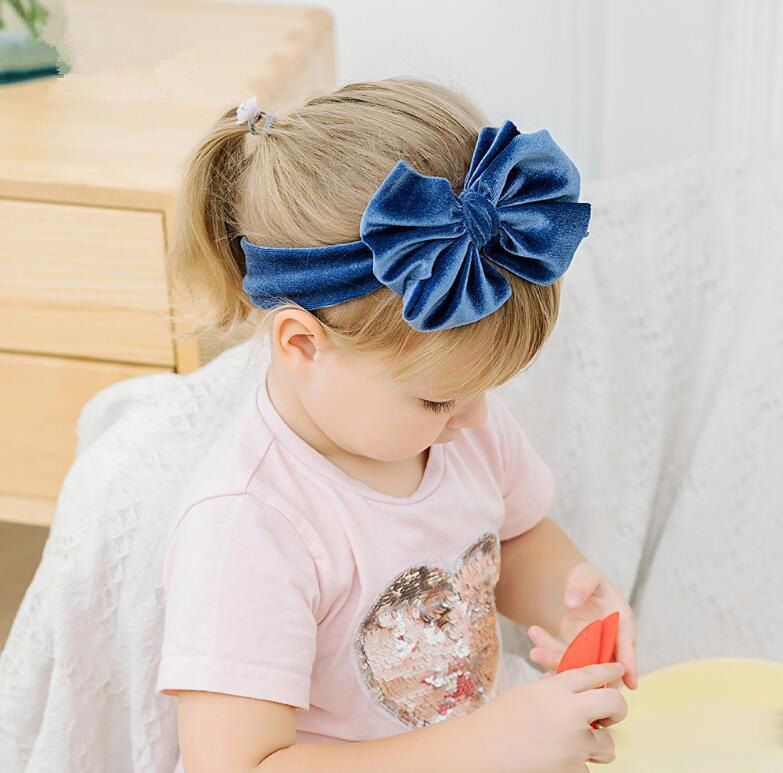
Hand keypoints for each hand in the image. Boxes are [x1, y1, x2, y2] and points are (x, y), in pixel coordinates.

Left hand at [527, 561, 638, 690]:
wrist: (574, 588)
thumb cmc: (586, 579)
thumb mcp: (586, 575)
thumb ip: (581, 585)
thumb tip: (572, 601)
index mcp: (621, 621)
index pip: (627, 645)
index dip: (630, 663)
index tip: (630, 682)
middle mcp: (611, 641)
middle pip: (600, 663)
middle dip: (577, 667)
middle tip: (549, 659)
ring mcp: (594, 651)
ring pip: (580, 666)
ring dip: (557, 663)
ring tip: (534, 653)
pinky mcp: (577, 654)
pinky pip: (566, 662)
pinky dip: (551, 661)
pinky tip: (535, 654)